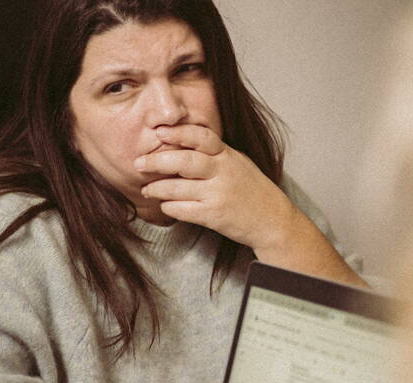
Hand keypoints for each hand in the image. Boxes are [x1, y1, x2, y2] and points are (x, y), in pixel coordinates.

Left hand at [136, 126, 362, 285]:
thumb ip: (213, 153)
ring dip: (157, 187)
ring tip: (147, 188)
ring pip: (178, 187)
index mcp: (228, 155)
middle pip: (184, 160)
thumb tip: (179, 143)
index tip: (159, 131)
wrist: (272, 220)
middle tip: (139, 163)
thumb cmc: (251, 190)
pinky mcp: (213, 215)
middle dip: (157, 160)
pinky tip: (165, 204)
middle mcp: (223, 172)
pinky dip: (169, 206)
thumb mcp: (237, 163)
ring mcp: (218, 194)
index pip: (201, 136)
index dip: (178, 132)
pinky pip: (182, 209)